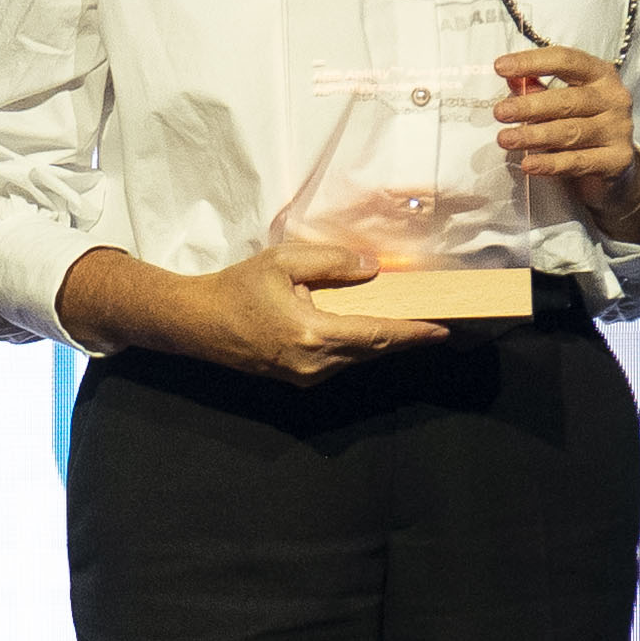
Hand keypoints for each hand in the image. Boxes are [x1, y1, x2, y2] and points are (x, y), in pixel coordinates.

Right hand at [57, 239, 443, 385]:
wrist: (196, 323)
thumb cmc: (237, 287)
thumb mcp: (283, 261)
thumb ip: (331, 262)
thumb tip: (373, 269)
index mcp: (313, 334)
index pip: (377, 336)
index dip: (413, 334)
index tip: (443, 330)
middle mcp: (314, 364)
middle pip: (373, 351)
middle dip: (404, 338)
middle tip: (436, 324)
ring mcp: (305, 377)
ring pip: (356, 358)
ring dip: (380, 342)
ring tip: (407, 322)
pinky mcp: (297, 379)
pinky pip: (338, 362)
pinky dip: (357, 346)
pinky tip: (366, 328)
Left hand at [493, 47, 639, 243]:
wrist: (612, 166)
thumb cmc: (581, 123)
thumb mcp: (560, 101)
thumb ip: (537, 88)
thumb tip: (510, 78)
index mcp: (600, 74)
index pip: (566, 60)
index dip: (532, 62)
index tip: (500, 67)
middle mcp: (614, 98)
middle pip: (568, 100)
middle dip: (529, 106)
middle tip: (500, 112)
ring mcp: (619, 130)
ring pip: (571, 132)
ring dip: (534, 135)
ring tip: (506, 139)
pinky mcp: (617, 160)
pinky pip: (578, 162)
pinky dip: (550, 163)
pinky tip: (529, 164)